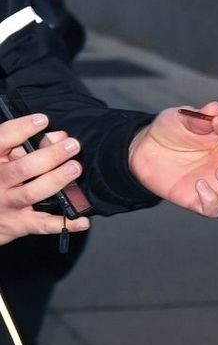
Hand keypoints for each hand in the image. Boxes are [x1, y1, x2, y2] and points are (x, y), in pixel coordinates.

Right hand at [0, 113, 88, 242]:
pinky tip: (83, 220)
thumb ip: (27, 144)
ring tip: (75, 168)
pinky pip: (44, 225)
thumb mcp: (4, 158)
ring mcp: (9, 204)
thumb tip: (58, 136)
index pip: (3, 139)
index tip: (42, 119)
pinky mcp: (20, 224)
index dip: (22, 129)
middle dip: (51, 155)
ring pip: (33, 193)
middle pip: (24, 168)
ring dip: (57, 180)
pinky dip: (66, 224)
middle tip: (72, 145)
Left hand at [127, 102, 217, 215]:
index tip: (217, 122)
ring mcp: (214, 188)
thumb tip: (216, 108)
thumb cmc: (168, 132)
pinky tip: (198, 184)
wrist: (143, 149)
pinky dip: (211, 201)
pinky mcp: (198, 201)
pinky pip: (214, 210)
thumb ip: (199, 117)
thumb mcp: (180, 118)